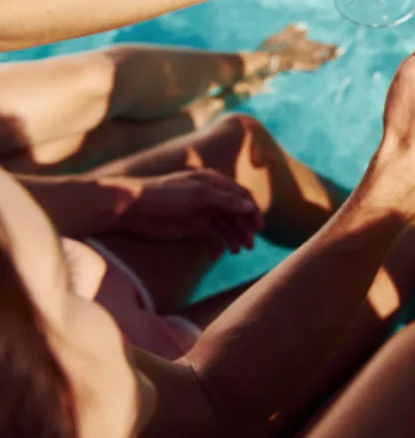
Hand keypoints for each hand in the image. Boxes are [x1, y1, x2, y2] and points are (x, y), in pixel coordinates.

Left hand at [105, 170, 260, 255]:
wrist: (133, 208)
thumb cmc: (164, 194)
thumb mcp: (198, 194)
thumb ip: (225, 200)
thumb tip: (249, 206)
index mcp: (213, 183)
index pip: (241, 196)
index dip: (252, 210)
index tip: (258, 226)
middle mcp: (211, 197)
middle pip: (236, 213)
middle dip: (244, 228)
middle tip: (249, 245)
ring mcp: (202, 213)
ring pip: (226, 227)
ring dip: (234, 238)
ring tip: (236, 251)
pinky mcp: (192, 228)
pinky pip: (212, 238)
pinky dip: (218, 246)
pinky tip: (219, 254)